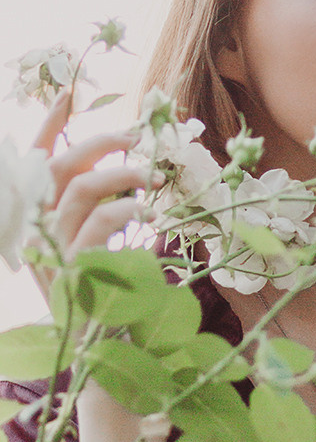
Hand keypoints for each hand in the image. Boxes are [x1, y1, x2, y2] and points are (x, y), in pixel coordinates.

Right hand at [30, 90, 160, 278]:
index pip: (34, 162)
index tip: (66, 96)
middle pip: (59, 165)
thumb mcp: (94, 241)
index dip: (47, 127)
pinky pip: (99, 222)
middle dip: (100, 142)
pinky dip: (125, 207)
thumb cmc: (103, 288)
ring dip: (123, 173)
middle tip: (136, 138)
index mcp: (39, 217)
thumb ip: (99, 205)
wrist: (99, 345)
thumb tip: (129, 165)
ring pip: (81, 187)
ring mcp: (53, 248)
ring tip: (155, 178)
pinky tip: (146, 209)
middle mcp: (38, 229)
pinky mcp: (75, 267)